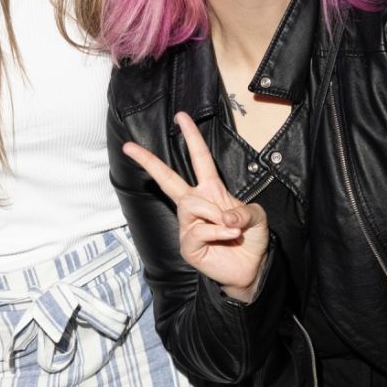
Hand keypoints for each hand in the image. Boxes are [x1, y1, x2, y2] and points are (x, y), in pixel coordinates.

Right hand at [122, 111, 269, 300]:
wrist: (251, 268)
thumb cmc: (250, 240)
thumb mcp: (257, 217)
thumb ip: (244, 211)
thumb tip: (224, 216)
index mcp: (212, 191)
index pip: (199, 159)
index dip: (192, 137)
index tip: (181, 117)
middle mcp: (196, 204)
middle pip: (168, 179)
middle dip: (149, 161)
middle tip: (129, 147)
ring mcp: (188, 225)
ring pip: (192, 205)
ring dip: (214, 213)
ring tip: (230, 226)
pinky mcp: (188, 245)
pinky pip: (198, 229)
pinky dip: (217, 231)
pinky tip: (227, 237)